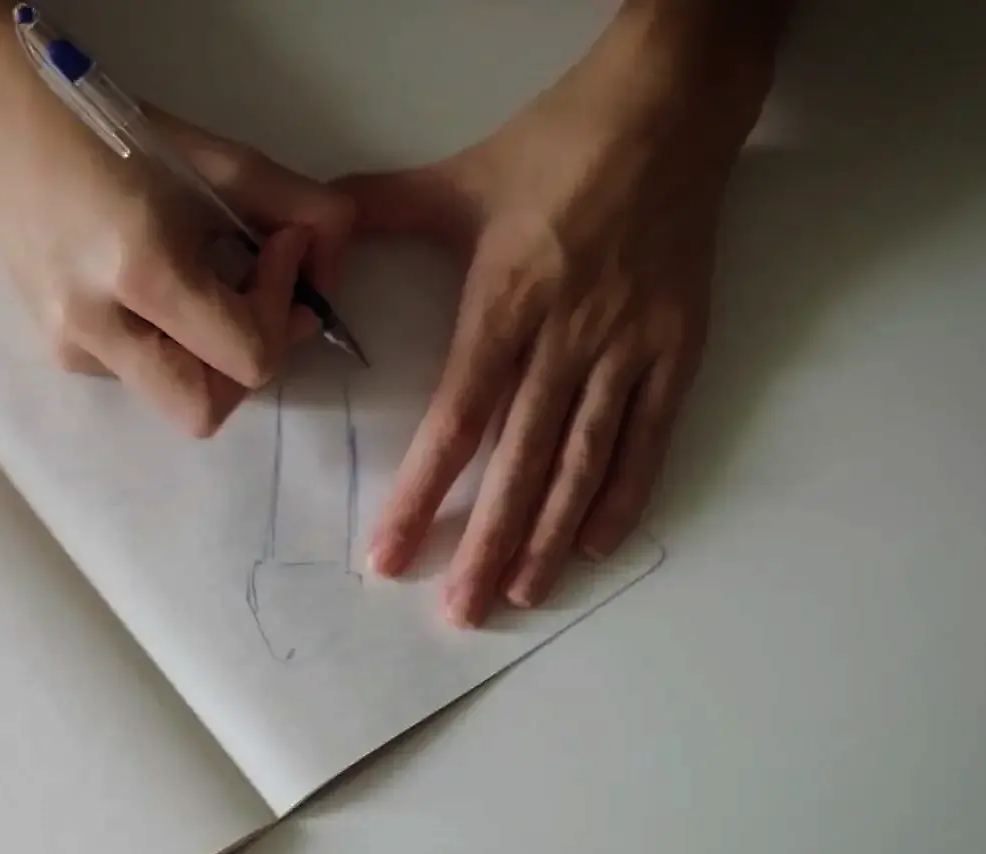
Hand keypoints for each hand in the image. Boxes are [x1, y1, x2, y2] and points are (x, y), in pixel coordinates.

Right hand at [0, 106, 353, 435]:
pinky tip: (160, 290)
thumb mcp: (222, 161)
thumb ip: (303, 208)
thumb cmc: (118, 137)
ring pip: (173, 397)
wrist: (10, 134)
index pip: (247, 355)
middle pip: (206, 411)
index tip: (282, 248)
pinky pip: (140, 375)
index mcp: (140, 273)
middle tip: (261, 302)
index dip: (284, 309)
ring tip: (207, 287)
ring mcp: (70, 349)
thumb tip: (334, 264)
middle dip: (247, 365)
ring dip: (209, 356)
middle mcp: (97, 327)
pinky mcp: (57, 352)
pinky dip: (172, 345)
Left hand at [339, 5, 770, 625]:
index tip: (391, 553)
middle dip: (487, 541)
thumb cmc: (553, 146)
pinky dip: (627, 493)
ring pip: (586, 461)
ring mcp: (629, 347)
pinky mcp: (679, 347)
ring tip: (521, 593)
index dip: (423, 492)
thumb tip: (306, 243)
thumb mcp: (452, 176)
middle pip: (522, 460)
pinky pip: (652, 435)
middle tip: (457, 609)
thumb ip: (372, 211)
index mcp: (507, 300)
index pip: (458, 418)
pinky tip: (600, 543)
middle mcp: (569, 336)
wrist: (667, 111)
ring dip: (552, 535)